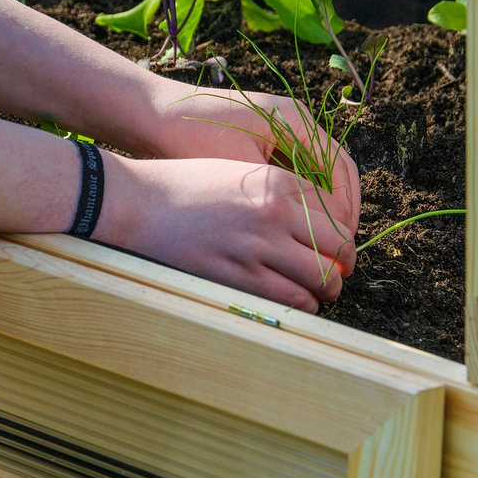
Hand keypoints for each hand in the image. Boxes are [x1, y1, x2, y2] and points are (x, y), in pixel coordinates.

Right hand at [95, 154, 356, 312]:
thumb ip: (277, 192)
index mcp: (276, 182)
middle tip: (334, 270)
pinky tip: (292, 299)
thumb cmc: (182, 186)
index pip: (339, 212)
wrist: (135, 204)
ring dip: (326, 288)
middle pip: (341, 247)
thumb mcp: (237, 171)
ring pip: (324, 280)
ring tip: (315, 289)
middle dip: (342, 263)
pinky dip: (302, 305)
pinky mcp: (238, 280)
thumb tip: (313, 223)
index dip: (341, 232)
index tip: (334, 243)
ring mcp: (258, 249)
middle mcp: (274, 214)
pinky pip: (294, 302)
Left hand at [151, 80, 360, 232]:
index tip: (341, 243)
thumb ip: (281, 197)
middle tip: (336, 250)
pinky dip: (301, 202)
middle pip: (335, 170)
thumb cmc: (192, 138)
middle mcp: (294, 120)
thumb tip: (316, 233)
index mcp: (296, 119)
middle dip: (340, 212)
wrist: (151, 116)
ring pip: (317, 175)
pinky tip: (294, 230)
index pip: (340, 168)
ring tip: (318, 245)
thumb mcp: (239, 172)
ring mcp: (280, 130)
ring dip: (321, 209)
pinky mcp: (263, 142)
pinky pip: (295, 174)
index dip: (346, 209)